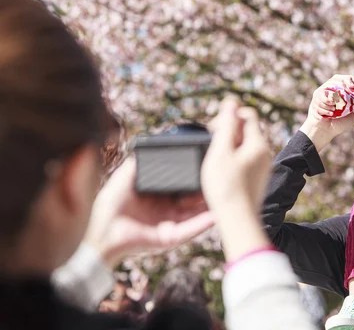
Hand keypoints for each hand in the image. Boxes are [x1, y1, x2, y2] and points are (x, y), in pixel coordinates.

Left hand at [84, 159, 214, 266]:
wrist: (101, 230)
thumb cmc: (109, 204)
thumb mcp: (127, 175)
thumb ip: (141, 161)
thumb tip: (155, 141)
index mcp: (159, 196)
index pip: (183, 185)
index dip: (195, 176)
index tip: (208, 165)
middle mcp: (168, 210)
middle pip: (194, 199)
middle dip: (208, 190)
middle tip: (221, 178)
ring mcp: (171, 224)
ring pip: (198, 213)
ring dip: (211, 205)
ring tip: (225, 193)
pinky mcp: (171, 238)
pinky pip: (192, 229)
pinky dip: (204, 222)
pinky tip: (216, 214)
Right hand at [201, 97, 271, 213]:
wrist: (237, 221)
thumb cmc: (226, 187)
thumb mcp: (221, 152)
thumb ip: (226, 125)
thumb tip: (231, 102)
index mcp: (258, 144)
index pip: (247, 115)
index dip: (229, 116)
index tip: (212, 129)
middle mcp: (265, 154)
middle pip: (246, 130)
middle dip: (227, 132)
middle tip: (211, 146)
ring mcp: (263, 167)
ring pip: (245, 146)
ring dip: (228, 147)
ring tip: (215, 162)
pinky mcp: (257, 179)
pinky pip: (245, 160)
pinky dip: (232, 161)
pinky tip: (221, 174)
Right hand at [300, 75, 353, 151]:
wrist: (325, 131)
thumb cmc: (340, 123)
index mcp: (342, 92)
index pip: (347, 79)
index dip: (352, 79)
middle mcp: (333, 89)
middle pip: (338, 78)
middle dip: (344, 83)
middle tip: (348, 91)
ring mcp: (324, 91)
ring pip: (330, 87)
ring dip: (334, 100)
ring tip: (335, 110)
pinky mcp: (317, 95)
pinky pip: (323, 96)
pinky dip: (327, 106)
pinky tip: (330, 113)